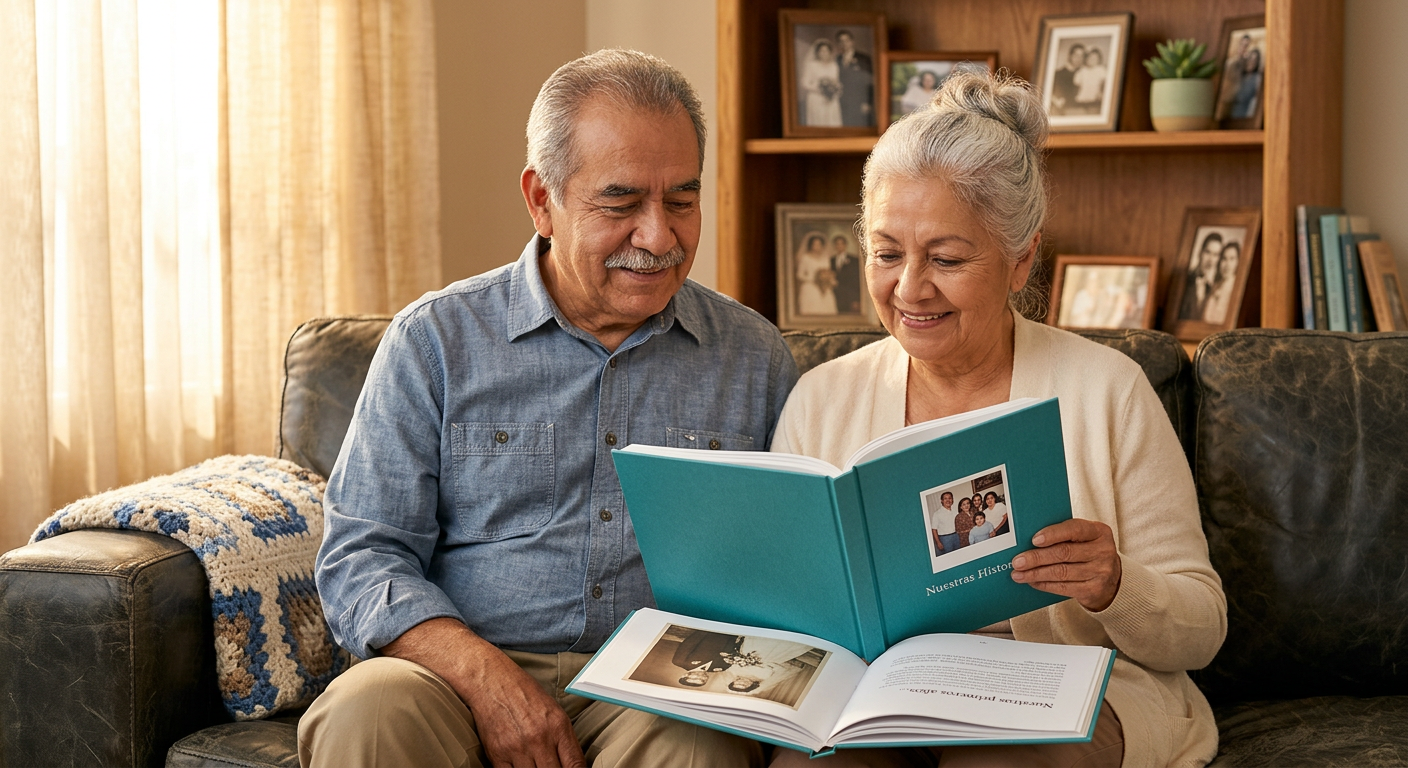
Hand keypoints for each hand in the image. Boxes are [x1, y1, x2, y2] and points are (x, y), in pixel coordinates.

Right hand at [381, 618, 584, 767]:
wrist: (490, 680)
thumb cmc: (523, 693)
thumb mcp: (553, 711)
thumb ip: (564, 739)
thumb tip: (572, 765)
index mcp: (558, 726)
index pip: (575, 766)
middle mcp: (539, 739)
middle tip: (552, 767)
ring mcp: (517, 749)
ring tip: (536, 765)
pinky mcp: (497, 755)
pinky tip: (521, 766)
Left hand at [1010, 519, 1120, 611]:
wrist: (1112, 578)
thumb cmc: (1088, 551)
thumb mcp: (1084, 538)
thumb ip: (1064, 535)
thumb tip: (1029, 540)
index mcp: (1099, 532)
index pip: (1074, 529)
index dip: (1053, 534)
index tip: (1034, 539)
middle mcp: (1103, 551)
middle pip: (1064, 553)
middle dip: (1037, 557)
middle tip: (1017, 561)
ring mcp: (1100, 572)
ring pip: (1062, 572)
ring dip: (1036, 574)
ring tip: (1019, 574)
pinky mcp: (1094, 590)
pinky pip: (1064, 588)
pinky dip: (1045, 585)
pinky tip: (1033, 582)